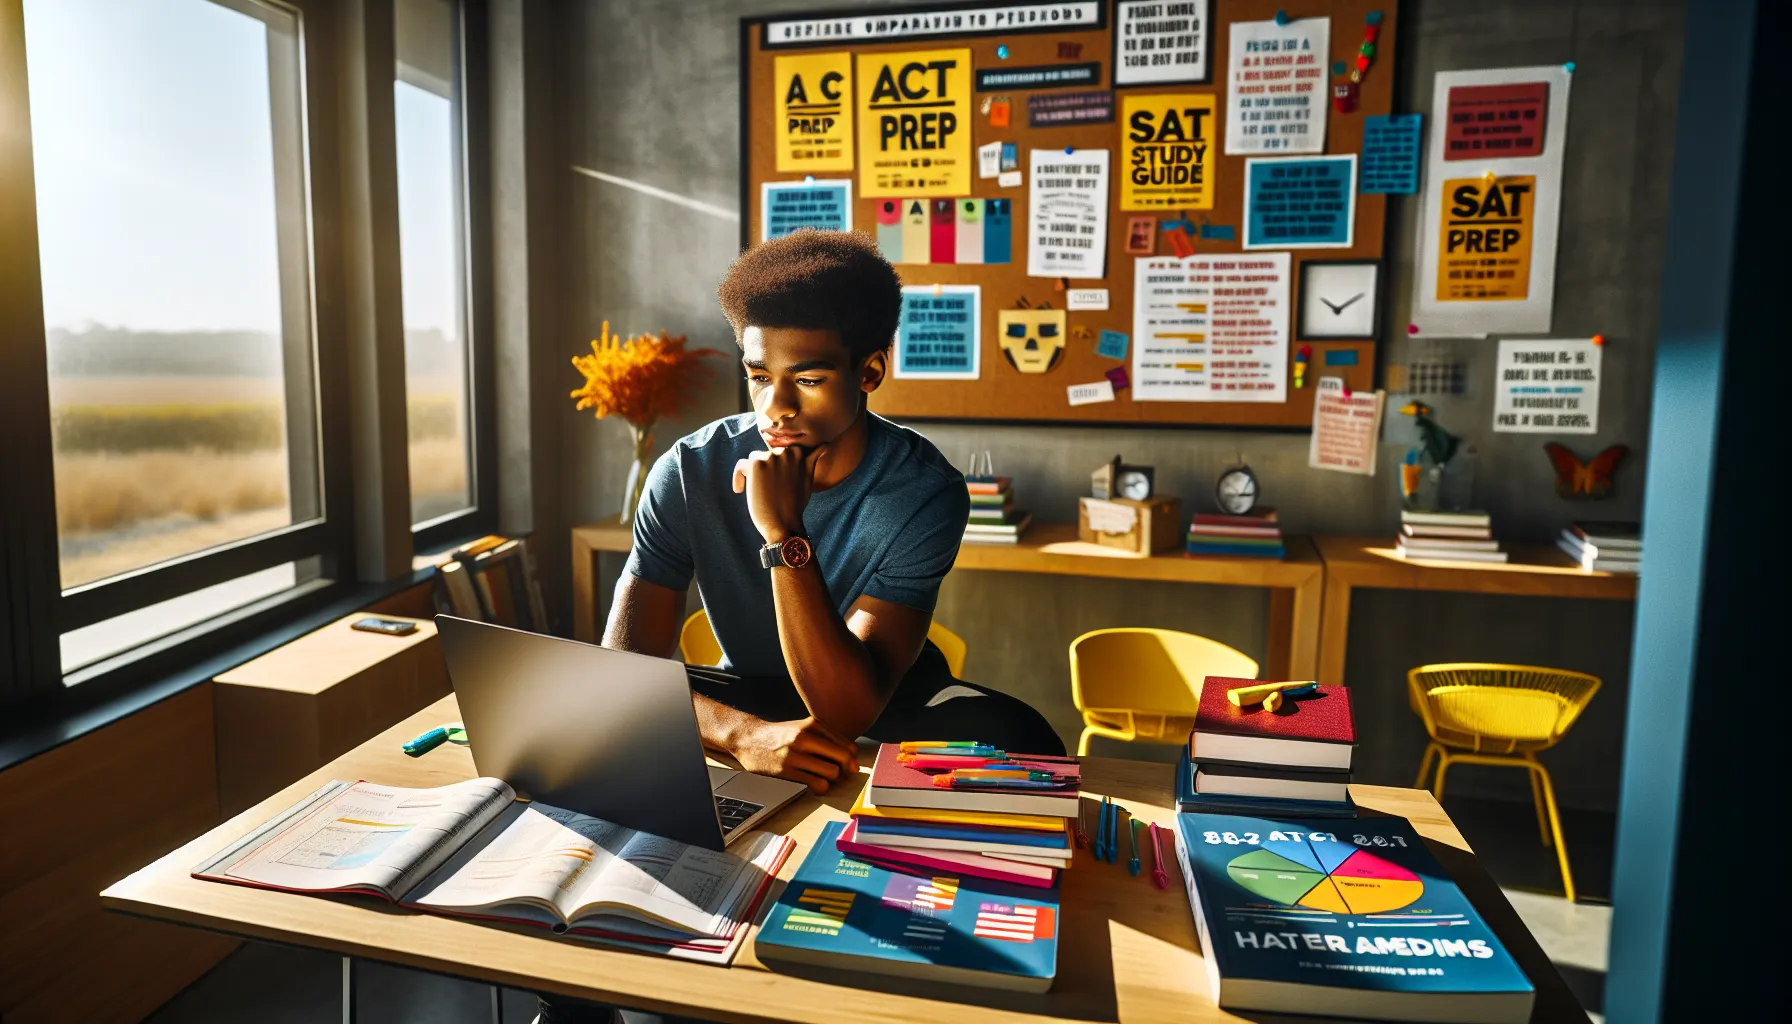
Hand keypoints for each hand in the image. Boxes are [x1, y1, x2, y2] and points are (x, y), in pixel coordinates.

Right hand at [728, 715, 859, 793]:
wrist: (748, 738)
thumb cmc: (779, 736)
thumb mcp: (802, 728)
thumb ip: (825, 738)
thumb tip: (850, 758)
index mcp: (813, 724)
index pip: (847, 745)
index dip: (853, 759)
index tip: (849, 765)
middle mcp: (806, 737)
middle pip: (843, 757)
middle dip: (848, 770)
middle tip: (844, 775)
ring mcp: (796, 754)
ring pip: (832, 772)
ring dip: (833, 780)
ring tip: (825, 778)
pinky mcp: (787, 769)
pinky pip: (816, 783)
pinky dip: (821, 787)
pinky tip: (815, 785)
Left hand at [732, 443, 827, 543]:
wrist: (783, 523)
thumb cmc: (795, 504)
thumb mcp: (808, 478)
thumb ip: (810, 460)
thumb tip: (824, 445)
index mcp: (800, 453)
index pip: (782, 451)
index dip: (777, 467)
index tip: (777, 481)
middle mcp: (787, 451)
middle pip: (767, 455)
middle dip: (767, 470)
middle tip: (769, 490)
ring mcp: (771, 456)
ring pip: (754, 459)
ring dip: (753, 474)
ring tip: (757, 491)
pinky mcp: (756, 464)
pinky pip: (741, 465)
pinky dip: (738, 478)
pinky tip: (740, 490)